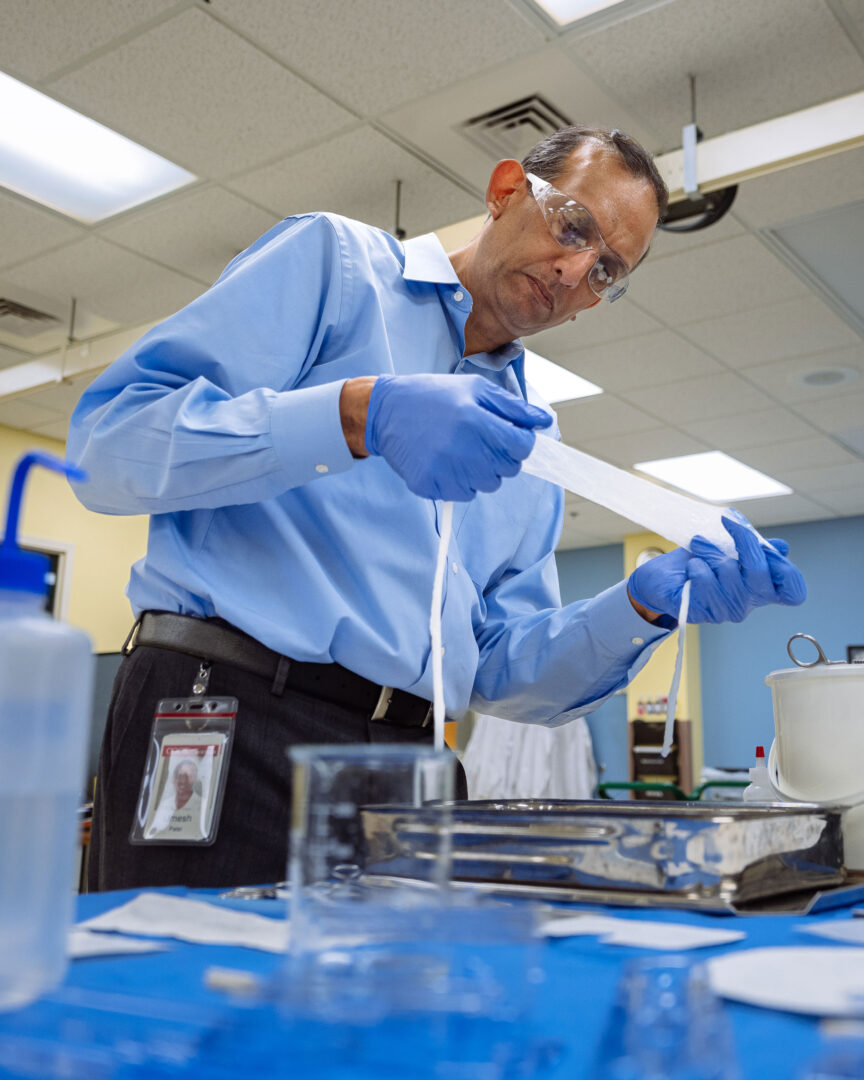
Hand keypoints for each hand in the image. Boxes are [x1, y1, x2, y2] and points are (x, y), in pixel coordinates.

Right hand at [364, 374, 552, 500]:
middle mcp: (461, 448)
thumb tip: (543, 422)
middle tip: (479, 439)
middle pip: (508, 470)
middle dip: (501, 456)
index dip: (521, 442)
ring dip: (481, 471)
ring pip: (487, 485)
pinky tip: (445, 461)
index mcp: (476, 420)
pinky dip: (460, 482)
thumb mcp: (475, 389)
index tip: (509, 436)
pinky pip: (463, 494)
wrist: (386, 411)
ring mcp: (444, 470)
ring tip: (460, 449)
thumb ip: (513, 408)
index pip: (522, 447)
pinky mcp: (429, 485)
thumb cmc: (435, 396)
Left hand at [627, 513, 805, 624]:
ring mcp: (724, 611)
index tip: (765, 545)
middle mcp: (746, 603)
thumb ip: (754, 547)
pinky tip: (691, 568)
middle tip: (727, 524)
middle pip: (760, 574)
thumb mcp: (728, 547)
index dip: (788, 571)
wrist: (660, 577)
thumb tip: (780, 546)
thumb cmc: (698, 561)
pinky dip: (697, 567)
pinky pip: (705, 583)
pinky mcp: (699, 612)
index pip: (793, 593)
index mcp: (760, 589)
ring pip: (729, 574)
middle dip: (743, 543)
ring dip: (711, 553)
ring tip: (699, 548)